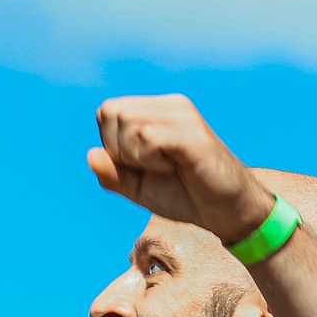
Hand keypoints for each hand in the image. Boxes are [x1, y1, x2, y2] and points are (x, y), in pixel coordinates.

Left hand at [88, 95, 275, 243]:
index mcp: (158, 110)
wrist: (227, 211)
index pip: (108, 111)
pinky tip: (173, 168)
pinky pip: (148, 138)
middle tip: (152, 168)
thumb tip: (90, 155)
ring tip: (166, 168)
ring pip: (128, 123)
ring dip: (136, 157)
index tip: (140, 165)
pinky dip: (150, 161)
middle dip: (120, 151)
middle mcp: (170, 105)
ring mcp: (183, 115)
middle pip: (112, 113)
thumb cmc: (187, 195)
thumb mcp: (140, 188)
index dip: (111, 144)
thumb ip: (112, 173)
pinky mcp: (192, 133)